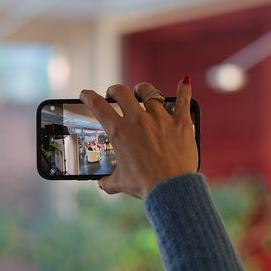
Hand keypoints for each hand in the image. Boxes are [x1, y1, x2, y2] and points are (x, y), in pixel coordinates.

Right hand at [80, 79, 198, 199]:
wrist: (171, 187)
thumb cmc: (144, 184)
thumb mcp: (121, 182)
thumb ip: (109, 181)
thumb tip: (103, 184)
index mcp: (119, 132)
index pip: (98, 106)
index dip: (89, 97)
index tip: (86, 94)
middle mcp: (138, 120)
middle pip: (122, 92)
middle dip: (115, 90)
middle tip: (114, 94)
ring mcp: (160, 118)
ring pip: (149, 91)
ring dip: (142, 89)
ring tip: (141, 92)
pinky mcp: (180, 121)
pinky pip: (183, 99)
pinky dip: (183, 90)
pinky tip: (184, 82)